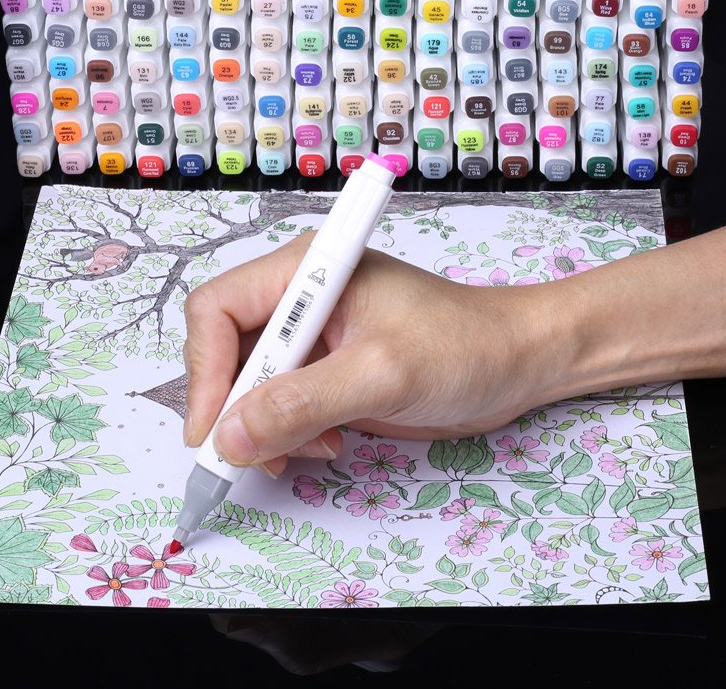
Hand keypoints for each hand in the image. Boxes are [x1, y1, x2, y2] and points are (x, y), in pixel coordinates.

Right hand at [182, 233, 570, 477]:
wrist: (519, 361)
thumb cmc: (463, 346)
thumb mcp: (382, 374)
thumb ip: (303, 403)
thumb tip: (229, 437)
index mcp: (307, 270)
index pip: (217, 310)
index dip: (206, 370)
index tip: (214, 431)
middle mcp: (302, 298)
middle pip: (227, 350)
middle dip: (235, 407)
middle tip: (255, 455)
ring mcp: (315, 336)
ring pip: (250, 385)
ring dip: (265, 427)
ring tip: (311, 449)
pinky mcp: (329, 369)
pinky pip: (281, 405)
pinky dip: (289, 433)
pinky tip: (329, 443)